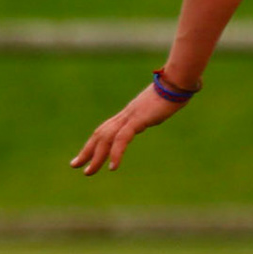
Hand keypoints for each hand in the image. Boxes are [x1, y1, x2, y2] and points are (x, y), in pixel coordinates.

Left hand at [70, 83, 188, 175]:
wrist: (177, 82)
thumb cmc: (171, 93)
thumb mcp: (156, 109)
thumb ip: (149, 115)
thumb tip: (151, 117)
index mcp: (128, 115)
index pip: (104, 130)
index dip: (93, 143)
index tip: (83, 156)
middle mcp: (124, 116)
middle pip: (100, 134)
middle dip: (87, 151)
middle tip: (75, 166)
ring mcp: (130, 117)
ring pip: (106, 138)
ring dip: (97, 156)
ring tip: (89, 171)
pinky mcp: (138, 119)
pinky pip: (122, 138)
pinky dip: (116, 152)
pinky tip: (112, 166)